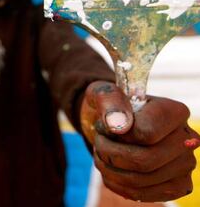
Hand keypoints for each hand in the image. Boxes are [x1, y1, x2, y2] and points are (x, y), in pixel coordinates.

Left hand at [81, 81, 199, 201]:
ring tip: (101, 153)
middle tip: (99, 141)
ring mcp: (185, 165)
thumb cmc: (111, 107)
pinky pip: (141, 194)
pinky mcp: (176, 185)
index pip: (146, 133)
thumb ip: (109, 100)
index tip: (107, 125)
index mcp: (174, 111)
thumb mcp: (102, 92)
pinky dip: (116, 183)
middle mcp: (187, 139)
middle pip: (144, 161)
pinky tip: (110, 168)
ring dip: (109, 169)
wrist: (115, 123)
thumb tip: (119, 124)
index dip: (118, 133)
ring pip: (140, 180)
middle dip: (109, 153)